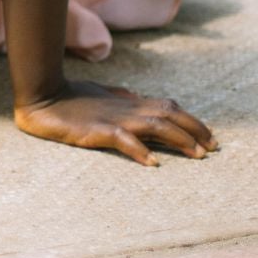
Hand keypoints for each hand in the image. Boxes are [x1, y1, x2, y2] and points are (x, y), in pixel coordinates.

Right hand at [14, 80, 215, 165]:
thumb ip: (120, 97)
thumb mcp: (101, 94)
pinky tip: (152, 163)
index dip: (192, 121)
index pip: (169, 108)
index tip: (210, 138)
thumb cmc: (70, 95)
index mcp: (129, 101)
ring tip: (196, 155)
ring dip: (179, 139)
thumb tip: (138, 98)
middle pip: (170, 115)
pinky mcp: (97, 129)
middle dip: (196, 130)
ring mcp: (113, 118)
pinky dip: (140, 149)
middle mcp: (127, 108)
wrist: (42, 96)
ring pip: (156, 125)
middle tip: (214, 148)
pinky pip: (123, 139)